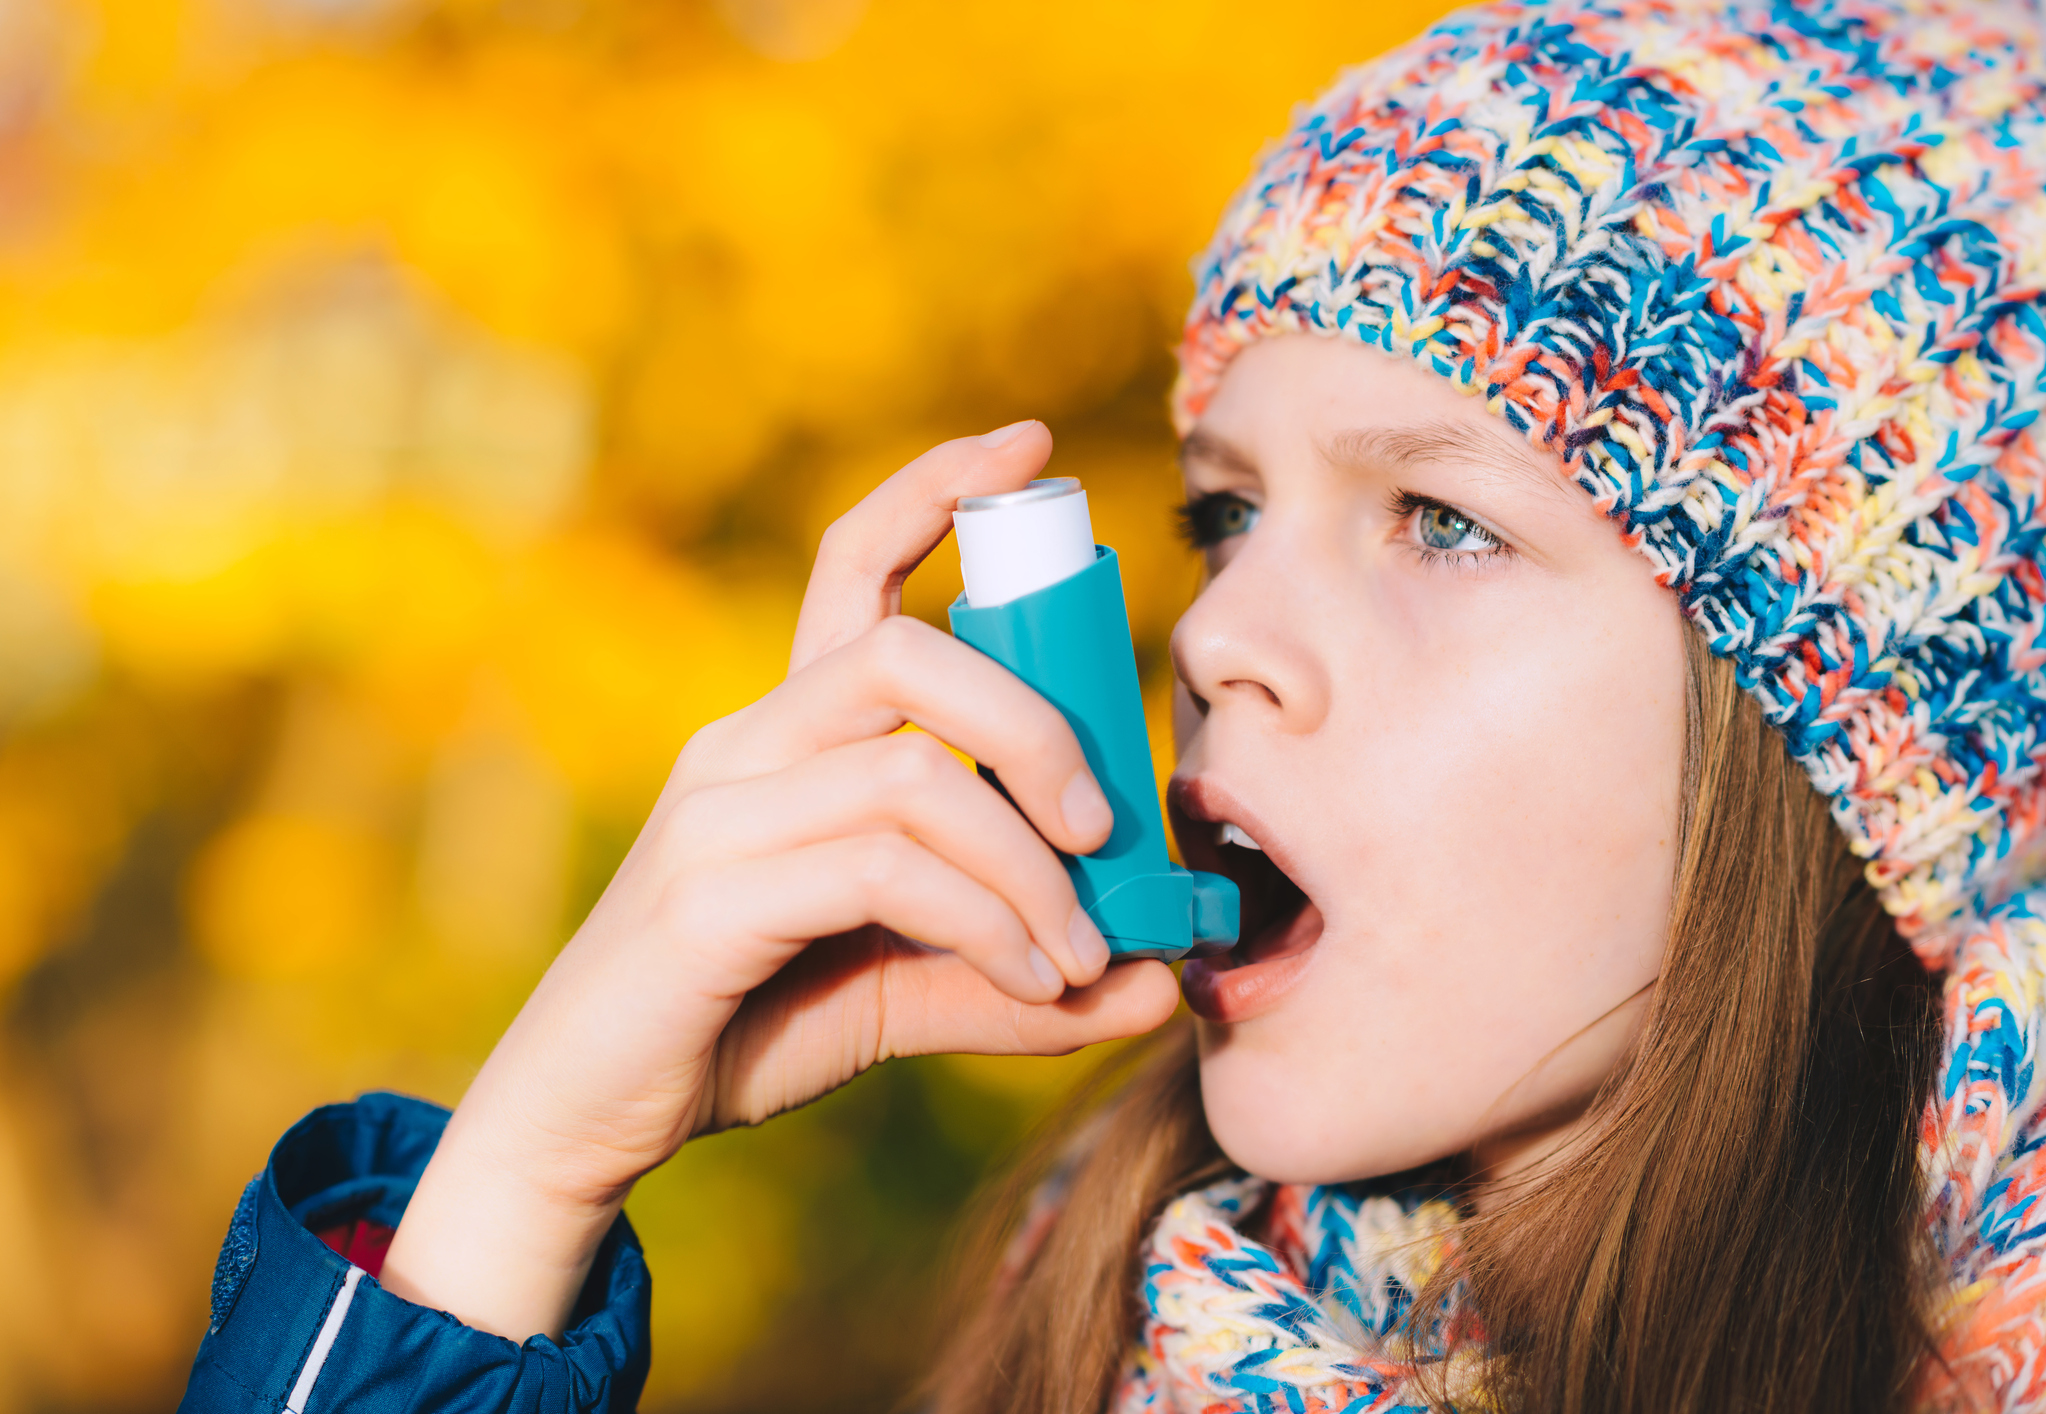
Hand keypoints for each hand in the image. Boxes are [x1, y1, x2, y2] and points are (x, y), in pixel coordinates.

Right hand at [378, 421, 1181, 1340]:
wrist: (585, 1123)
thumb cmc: (742, 1026)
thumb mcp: (900, 984)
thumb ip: (1016, 972)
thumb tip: (1154, 979)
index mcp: (785, 735)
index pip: (851, 567)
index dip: (935, 489)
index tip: (1031, 446)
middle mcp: (743, 747)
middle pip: (908, 654)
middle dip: (1035, 722)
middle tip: (1107, 823)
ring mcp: (718, 815)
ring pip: (912, 773)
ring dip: (1028, 864)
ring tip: (1079, 951)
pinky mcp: (710, 900)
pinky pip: (883, 869)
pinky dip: (986, 922)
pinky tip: (1033, 982)